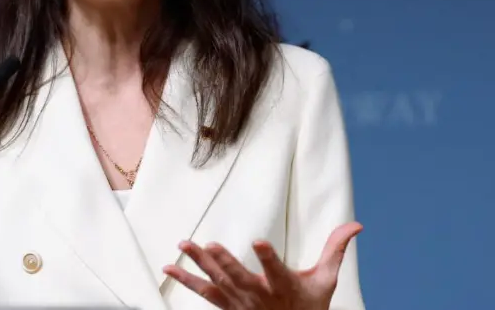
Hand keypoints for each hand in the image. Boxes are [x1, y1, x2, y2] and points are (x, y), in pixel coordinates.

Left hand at [163, 222, 361, 309]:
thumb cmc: (309, 304)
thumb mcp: (326, 279)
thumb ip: (336, 249)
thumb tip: (356, 225)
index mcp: (284, 286)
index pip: (277, 270)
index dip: (268, 257)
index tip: (258, 241)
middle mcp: (259, 295)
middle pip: (239, 277)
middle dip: (224, 262)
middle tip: (210, 244)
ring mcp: (240, 301)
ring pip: (218, 281)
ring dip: (200, 264)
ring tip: (185, 244)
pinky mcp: (227, 305)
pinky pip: (204, 292)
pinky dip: (187, 280)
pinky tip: (170, 267)